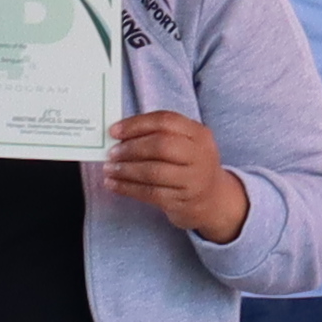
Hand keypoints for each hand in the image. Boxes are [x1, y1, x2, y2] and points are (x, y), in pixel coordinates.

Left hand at [105, 108, 245, 241]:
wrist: (212, 199)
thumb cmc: (190, 165)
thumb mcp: (186, 144)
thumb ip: (159, 135)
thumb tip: (120, 136)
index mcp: (199, 133)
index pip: (166, 121)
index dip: (137, 124)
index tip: (114, 131)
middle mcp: (199, 155)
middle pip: (161, 145)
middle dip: (131, 148)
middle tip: (111, 153)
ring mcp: (193, 179)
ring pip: (154, 172)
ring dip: (126, 170)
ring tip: (109, 169)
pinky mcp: (183, 200)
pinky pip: (150, 193)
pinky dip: (128, 188)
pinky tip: (114, 185)